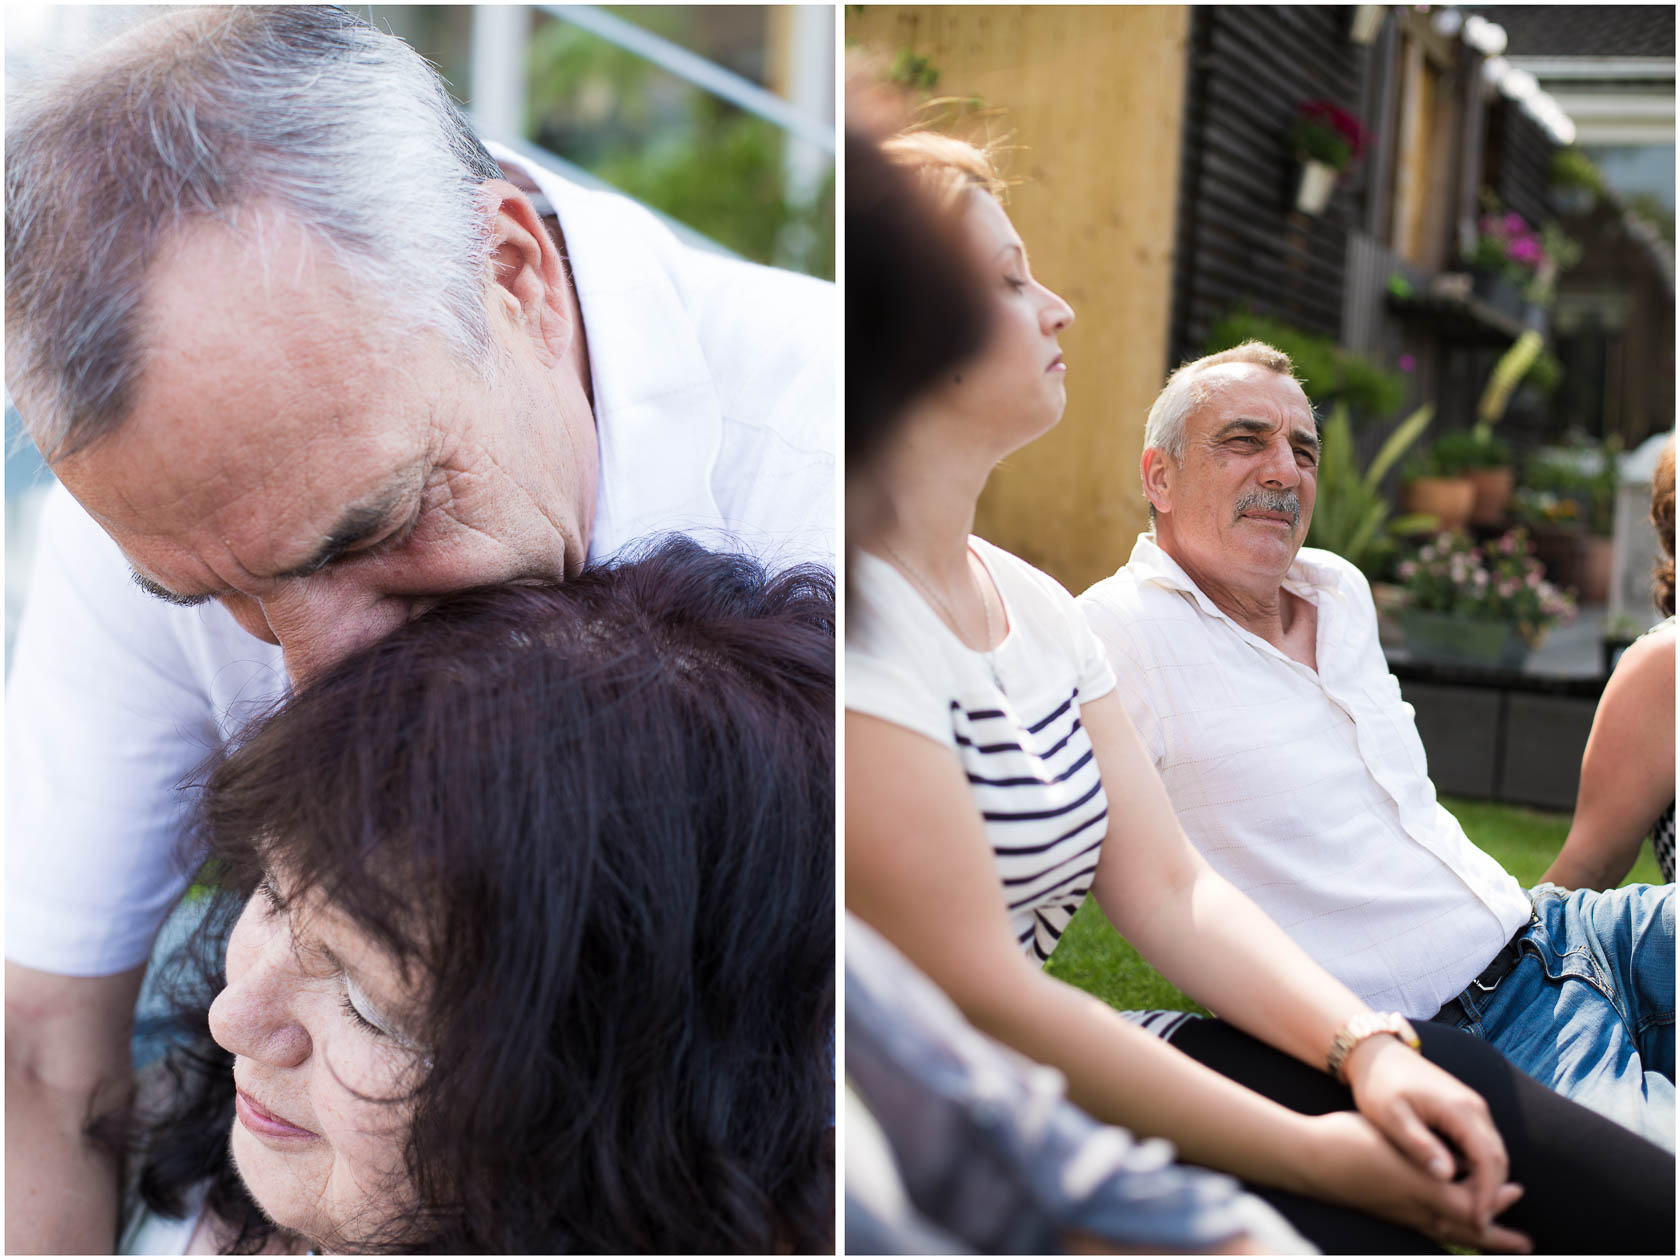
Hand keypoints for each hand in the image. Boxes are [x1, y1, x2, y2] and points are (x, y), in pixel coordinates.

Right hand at [1302, 1111, 1531, 1251]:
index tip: (1517, 1191)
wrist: (1310, 1156)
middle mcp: (1417, 1213)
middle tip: (1525, 1245)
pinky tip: (1439, 1217)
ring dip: (1472, 1232)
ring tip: (1491, 1236)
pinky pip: (1426, 1223)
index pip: (1475, 1210)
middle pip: (1466, 1231)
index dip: (1497, 1202)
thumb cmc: (1358, 1152)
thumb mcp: (1410, 1167)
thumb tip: (1484, 1203)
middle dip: (1495, 1237)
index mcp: (1426, 1201)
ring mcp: (1399, 1211)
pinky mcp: (1383, 1205)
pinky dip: (1445, 1225)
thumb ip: (1446, 1191)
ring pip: (1445, 1229)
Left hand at [1341, 1033, 1510, 1231]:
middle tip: (1476, 1224)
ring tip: (1470, 1211)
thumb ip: (1419, 1144)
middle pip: (1498, 1159)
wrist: (1375, 1052)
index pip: (1488, 1160)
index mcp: (1460, 1109)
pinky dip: (1479, 1168)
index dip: (1487, 1195)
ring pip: (1492, 1152)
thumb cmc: (1378, 1084)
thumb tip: (1447, 1176)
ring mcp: (1472, 1106)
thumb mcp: (1390, 1116)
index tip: (1476, 1221)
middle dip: (1492, 1193)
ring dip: (1487, 1182)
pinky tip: (1461, 1185)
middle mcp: (1474, 1107)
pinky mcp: (1464, 1109)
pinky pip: (1481, 1144)